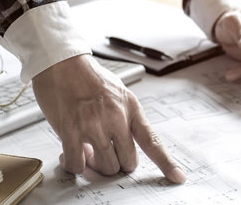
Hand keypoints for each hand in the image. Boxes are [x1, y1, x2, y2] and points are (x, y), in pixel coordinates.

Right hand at [31, 54, 185, 182]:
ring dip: (96, 165)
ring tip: (87, 149)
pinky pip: (77, 164)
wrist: (62, 63)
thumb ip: (124, 117)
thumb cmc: (89, 76)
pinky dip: (75, 165)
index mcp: (131, 109)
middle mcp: (115, 119)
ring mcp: (94, 126)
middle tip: (106, 154)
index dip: (166, 163)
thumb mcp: (119, 93)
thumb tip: (122, 142)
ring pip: (106, 167)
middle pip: (128, 162)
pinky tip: (71, 154)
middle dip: (118, 163)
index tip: (178, 177)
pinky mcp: (71, 131)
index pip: (152, 141)